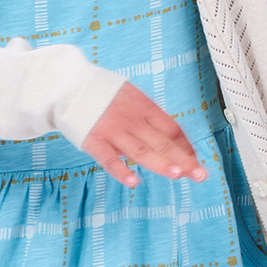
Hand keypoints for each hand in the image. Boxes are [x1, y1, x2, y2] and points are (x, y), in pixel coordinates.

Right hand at [83, 84, 206, 187]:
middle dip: (183, 159)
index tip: (196, 160)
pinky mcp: (93, 140)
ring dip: (160, 163)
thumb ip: (146, 116)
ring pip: (141, 151)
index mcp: (143, 106)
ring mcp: (112, 131)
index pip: (172, 128)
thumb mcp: (130, 95)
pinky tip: (134, 182)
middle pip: (162, 142)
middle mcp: (131, 119)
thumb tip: (167, 136)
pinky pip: (109, 159)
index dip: (186, 145)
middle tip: (200, 174)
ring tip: (178, 175)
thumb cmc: (100, 93)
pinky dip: (121, 170)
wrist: (67, 84)